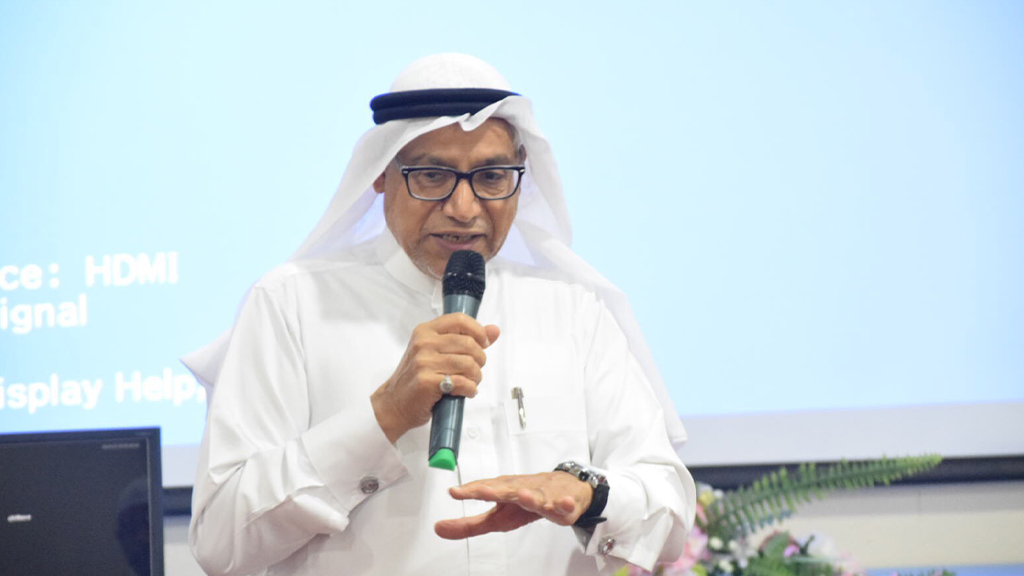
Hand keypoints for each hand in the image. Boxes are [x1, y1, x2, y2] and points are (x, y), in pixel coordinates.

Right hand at [371, 313, 499, 443]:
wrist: (394, 403)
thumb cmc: (417, 377)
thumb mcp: (437, 352)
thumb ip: (465, 339)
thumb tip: (494, 330)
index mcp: (425, 331)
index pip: (460, 320)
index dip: (478, 331)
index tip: (483, 344)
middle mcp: (423, 343)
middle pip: (469, 344)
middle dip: (480, 360)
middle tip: (475, 370)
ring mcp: (424, 361)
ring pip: (468, 364)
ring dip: (476, 377)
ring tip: (470, 382)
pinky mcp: (427, 381)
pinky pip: (462, 382)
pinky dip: (470, 389)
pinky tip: (465, 392)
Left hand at [434, 472, 592, 538]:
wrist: (565, 487)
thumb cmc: (525, 501)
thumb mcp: (496, 517)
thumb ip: (468, 525)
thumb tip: (438, 529)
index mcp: (504, 492)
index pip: (484, 491)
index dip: (469, 491)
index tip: (454, 492)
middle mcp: (521, 490)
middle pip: (508, 490)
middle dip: (495, 490)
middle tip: (483, 492)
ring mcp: (543, 496)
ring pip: (537, 496)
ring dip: (530, 496)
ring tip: (523, 496)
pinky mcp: (563, 504)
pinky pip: (565, 505)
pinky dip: (565, 504)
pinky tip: (563, 504)